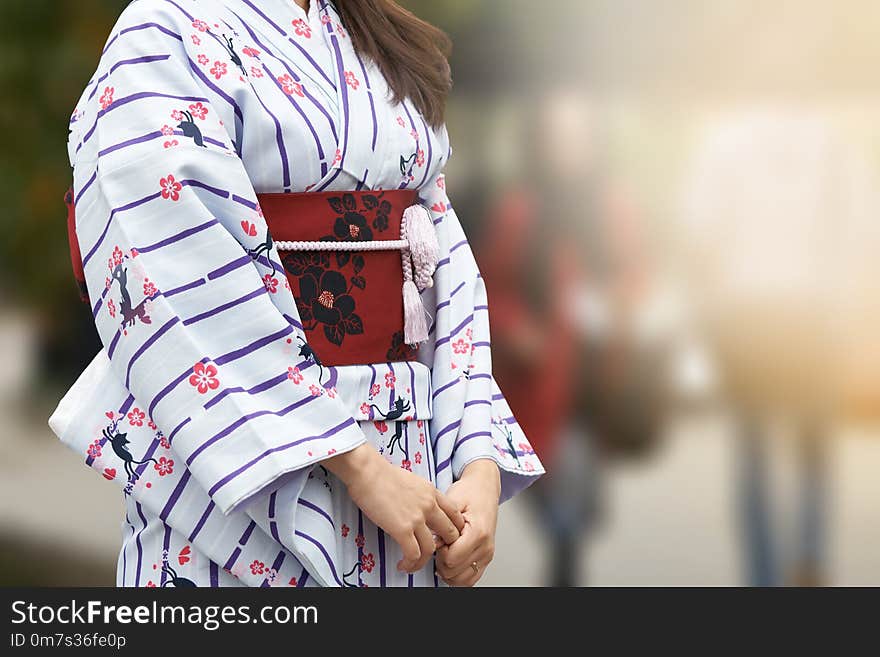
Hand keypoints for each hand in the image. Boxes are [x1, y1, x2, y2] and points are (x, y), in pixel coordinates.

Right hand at [325, 444, 465, 573]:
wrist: (368, 471)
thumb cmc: (381, 474)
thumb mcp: (411, 480)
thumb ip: (420, 494)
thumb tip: (417, 507)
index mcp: (431, 492)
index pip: (455, 514)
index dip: (454, 529)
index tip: (445, 538)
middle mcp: (429, 505)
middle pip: (450, 533)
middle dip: (445, 548)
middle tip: (433, 555)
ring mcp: (417, 518)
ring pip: (431, 549)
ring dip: (423, 562)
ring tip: (413, 565)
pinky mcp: (402, 529)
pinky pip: (413, 554)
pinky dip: (410, 564)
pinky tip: (402, 565)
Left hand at [435, 458, 500, 586]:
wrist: (484, 488)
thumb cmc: (469, 492)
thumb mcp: (452, 502)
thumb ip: (442, 523)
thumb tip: (432, 543)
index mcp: (478, 532)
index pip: (451, 559)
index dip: (439, 551)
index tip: (438, 539)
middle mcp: (485, 547)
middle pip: (454, 571)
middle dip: (441, 560)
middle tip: (440, 544)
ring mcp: (487, 554)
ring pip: (462, 581)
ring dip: (448, 570)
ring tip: (444, 553)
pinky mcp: (486, 558)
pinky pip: (470, 579)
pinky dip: (457, 576)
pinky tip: (450, 562)